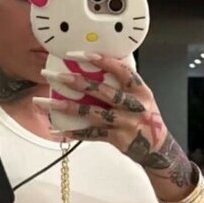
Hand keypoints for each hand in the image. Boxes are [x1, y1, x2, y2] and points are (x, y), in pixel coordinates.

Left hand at [33, 54, 170, 164]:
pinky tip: (57, 129)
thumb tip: (97, 70)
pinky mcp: (117, 139)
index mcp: (140, 90)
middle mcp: (134, 105)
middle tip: (52, 75)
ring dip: (65, 107)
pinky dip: (74, 132)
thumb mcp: (143, 98)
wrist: (159, 149)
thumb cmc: (146, 119)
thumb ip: (124, 85)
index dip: (101, 60)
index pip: (121, 70)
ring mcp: (125, 123)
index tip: (79, 54)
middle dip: (74, 82)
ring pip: (91, 113)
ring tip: (43, 102)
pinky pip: (91, 135)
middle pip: (101, 90)